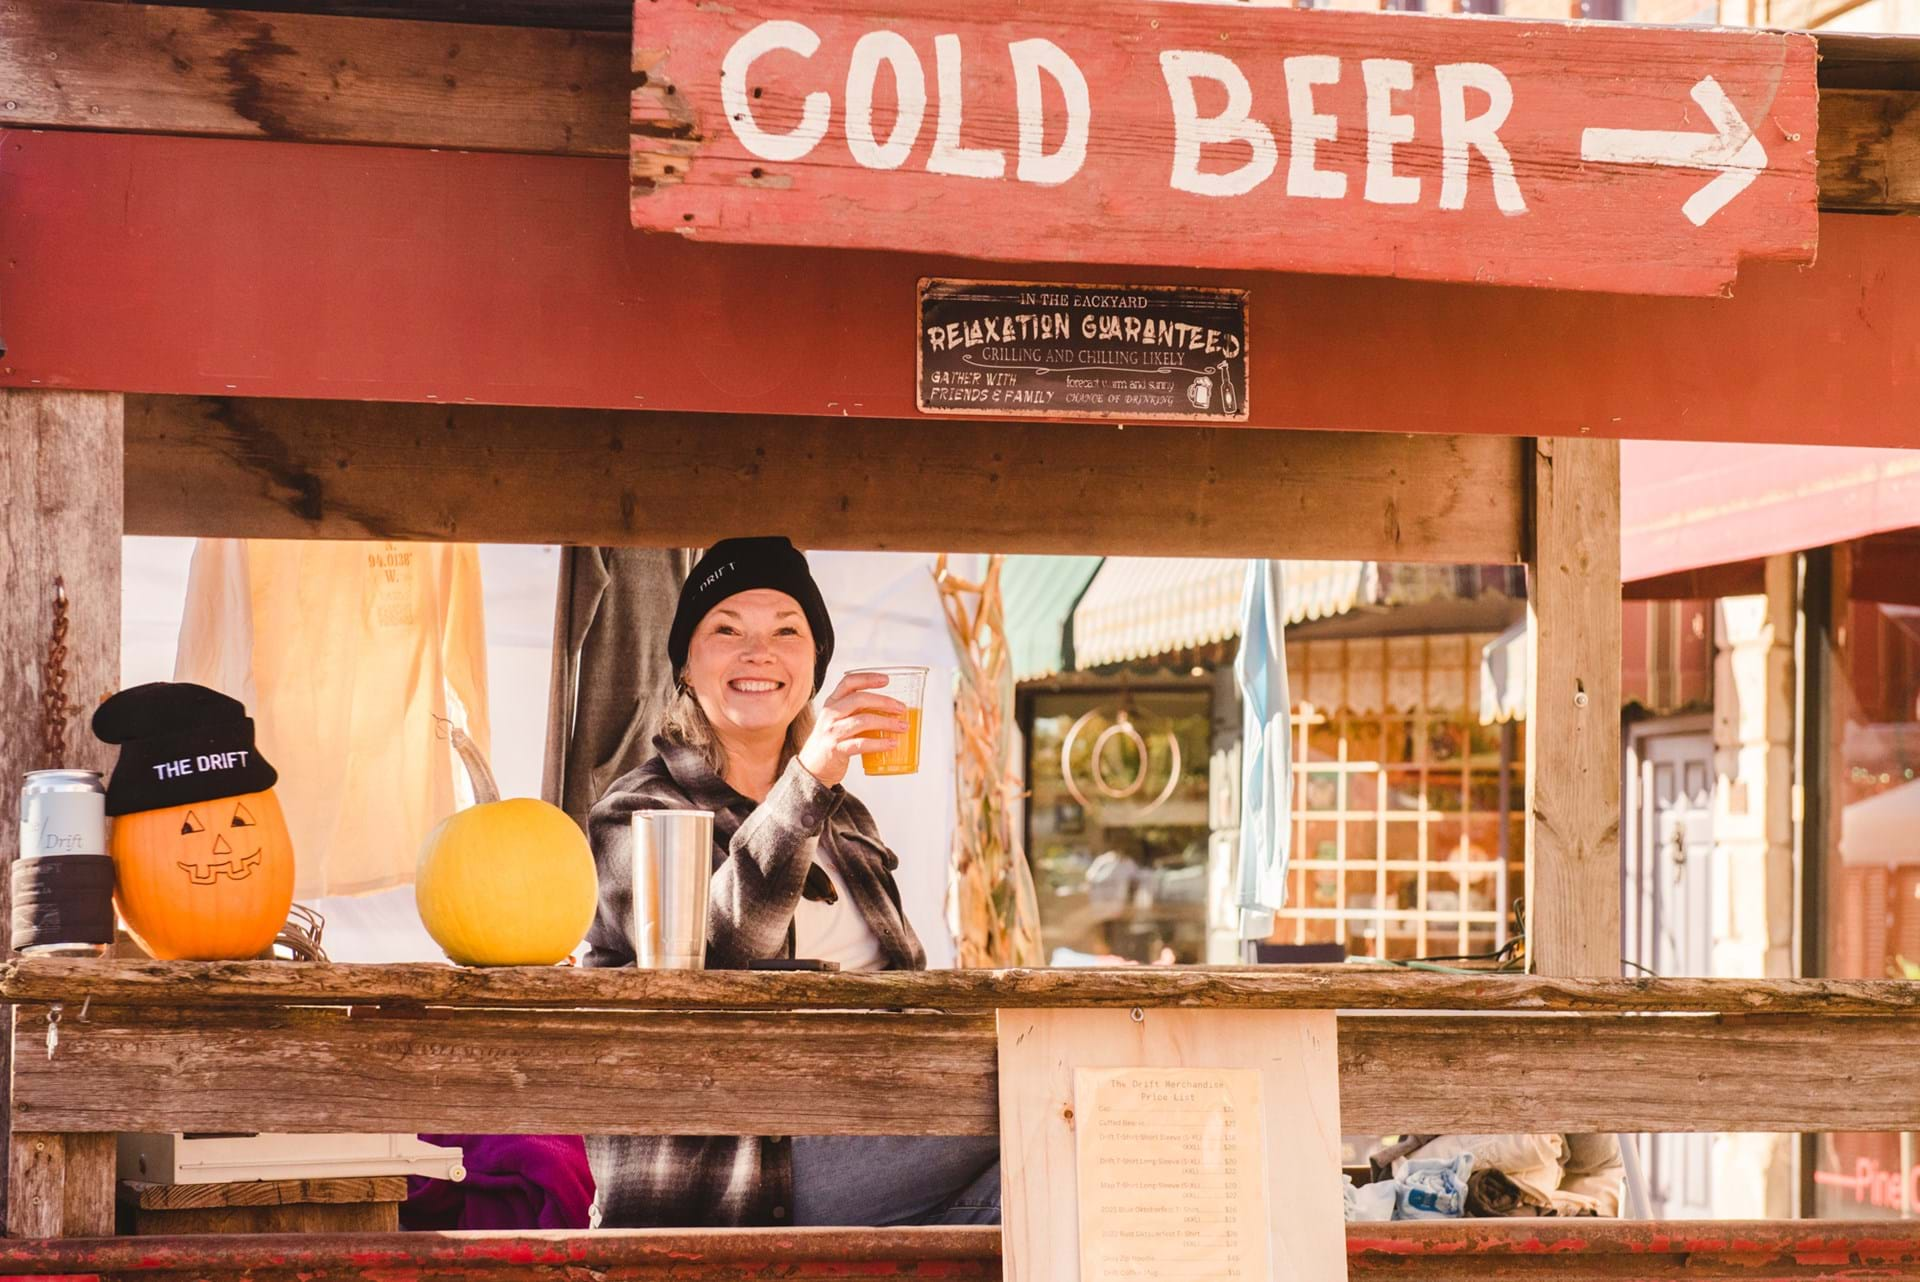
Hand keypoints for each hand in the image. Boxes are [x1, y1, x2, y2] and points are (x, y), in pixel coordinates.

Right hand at [797, 672, 909, 788]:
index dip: (867, 678)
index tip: (886, 680)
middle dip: (884, 702)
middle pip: (859, 699)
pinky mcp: (836, 749)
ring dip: (886, 723)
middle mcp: (830, 714)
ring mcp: (832, 732)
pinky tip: (892, 744)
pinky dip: (879, 744)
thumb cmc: (832, 741)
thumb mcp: (838, 720)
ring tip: (903, 727)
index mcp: (832, 703)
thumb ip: (857, 711)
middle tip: (902, 708)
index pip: (848, 682)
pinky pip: (861, 744)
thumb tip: (892, 709)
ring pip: (863, 721)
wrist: (812, 767)